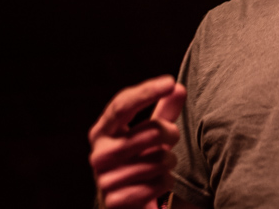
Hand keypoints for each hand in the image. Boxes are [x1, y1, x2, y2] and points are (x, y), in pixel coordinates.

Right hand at [89, 76, 186, 208]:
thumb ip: (164, 112)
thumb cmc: (139, 159)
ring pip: (160, 160)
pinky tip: (154, 185)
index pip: (123, 105)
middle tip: (169, 140)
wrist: (125, 202)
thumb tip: (179, 88)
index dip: (147, 92)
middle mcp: (99, 153)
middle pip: (152, 131)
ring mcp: (105, 179)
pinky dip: (165, 183)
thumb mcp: (150, 133)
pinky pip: (158, 184)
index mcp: (103, 130)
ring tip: (159, 166)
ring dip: (169, 163)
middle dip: (171, 134)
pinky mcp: (115, 201)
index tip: (169, 82)